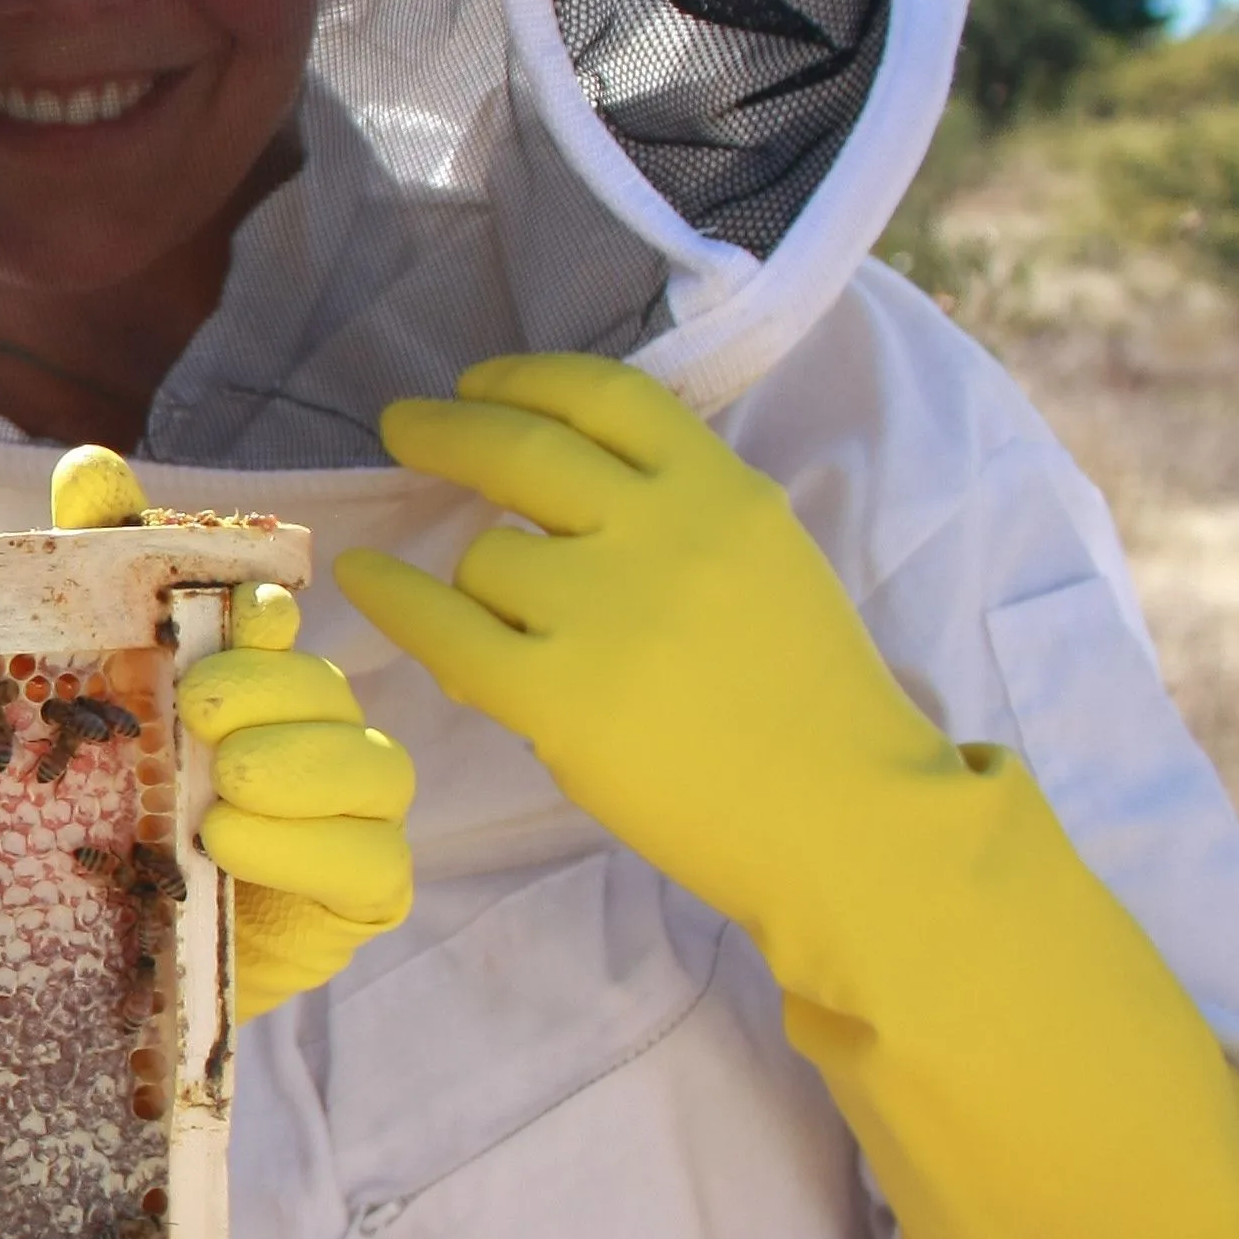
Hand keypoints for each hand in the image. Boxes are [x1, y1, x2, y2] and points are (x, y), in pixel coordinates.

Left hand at [51, 450, 413, 1018]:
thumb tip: (90, 465)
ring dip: (301, 766)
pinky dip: (308, 849)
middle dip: (272, 689)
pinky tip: (234, 842)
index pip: (278, 625)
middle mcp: (318, 738)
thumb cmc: (108, 821)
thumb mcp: (81, 703)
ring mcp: (353, 819)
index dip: (265, 611)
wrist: (111, 962)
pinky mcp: (364, 896)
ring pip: (373, 771)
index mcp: (257, 682)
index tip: (239, 606)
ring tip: (223, 783)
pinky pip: (372, 865)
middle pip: (327, 692)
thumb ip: (95, 579)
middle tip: (200, 706)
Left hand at [334, 355, 1238, 1238]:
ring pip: (478, 532)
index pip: (615, 392)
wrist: (874, 861)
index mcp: (741, 507)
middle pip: (526, 435)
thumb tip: (669, 531)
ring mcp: (611, 610)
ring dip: (428, 523)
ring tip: (385, 527)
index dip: (533, 377)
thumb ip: (721, 566)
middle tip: (408, 427)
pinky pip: (443, 622)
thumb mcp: (795, 625)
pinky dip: (397, 602)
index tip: (485, 383)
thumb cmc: (839, 761)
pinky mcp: (562, 696)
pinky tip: (364, 604)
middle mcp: (671, 535)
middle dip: (457, 419)